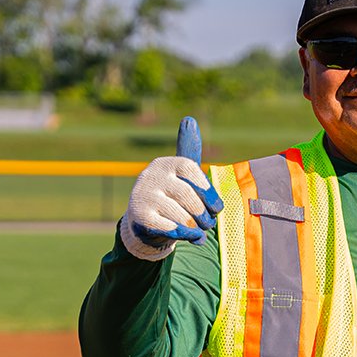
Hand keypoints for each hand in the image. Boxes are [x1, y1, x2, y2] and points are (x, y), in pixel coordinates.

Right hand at [118, 116, 223, 260]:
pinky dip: (185, 235)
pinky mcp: (139, 216)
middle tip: (208, 224)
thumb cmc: (172, 194)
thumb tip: (189, 119)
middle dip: (204, 216)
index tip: (217, 208)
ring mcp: (143, 195)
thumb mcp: (182, 172)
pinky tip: (190, 236)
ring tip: (198, 232)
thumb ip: (189, 148)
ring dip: (195, 228)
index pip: (193, 172)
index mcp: (167, 163)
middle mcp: (152, 175)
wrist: (144, 219)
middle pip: (189, 197)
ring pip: (181, 216)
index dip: (209, 193)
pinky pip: (170, 228)